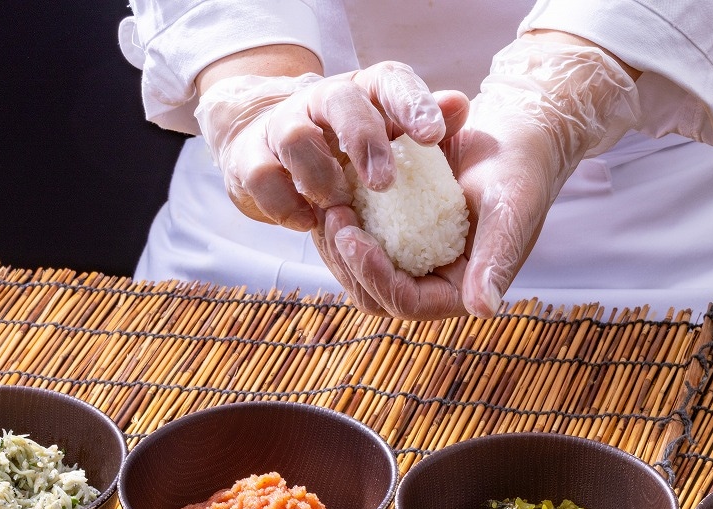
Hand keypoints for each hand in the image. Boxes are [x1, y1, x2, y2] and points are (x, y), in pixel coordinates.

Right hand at [195, 62, 450, 232]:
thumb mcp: (392, 134)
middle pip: (342, 102)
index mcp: (367, 91)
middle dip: (364, 141)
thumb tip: (460, 106)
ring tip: (340, 207)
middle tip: (383, 183)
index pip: (391, 82)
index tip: (433, 135)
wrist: (275, 148)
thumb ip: (427, 124)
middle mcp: (324, 101)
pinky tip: (309, 222)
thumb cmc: (350, 147)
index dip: (412, 105)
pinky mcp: (252, 159)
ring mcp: (284, 126)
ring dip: (321, 178)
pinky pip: (263, 179)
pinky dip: (286, 205)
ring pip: (297, 139)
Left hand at [321, 39, 639, 319]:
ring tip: (328, 204)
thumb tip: (484, 310)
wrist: (513, 140)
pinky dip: (343, 218)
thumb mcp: (510, 214)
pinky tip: (330, 191)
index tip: (353, 240)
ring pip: (358, 267)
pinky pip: (359, 235)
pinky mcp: (396, 232)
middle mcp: (431, 281)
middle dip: (347, 260)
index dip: (375, 278)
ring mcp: (410, 258)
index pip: (406, 302)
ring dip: (337, 241)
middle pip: (373, 292)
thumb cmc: (520, 174)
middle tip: (333, 217)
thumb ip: (497, 262)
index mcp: (460, 290)